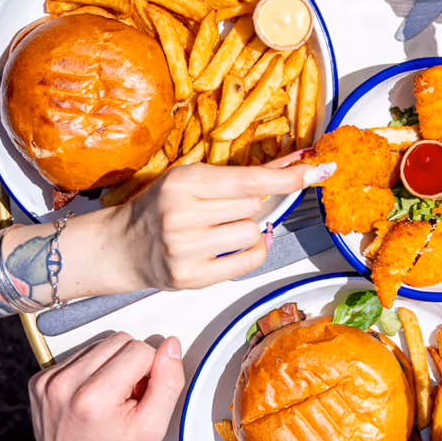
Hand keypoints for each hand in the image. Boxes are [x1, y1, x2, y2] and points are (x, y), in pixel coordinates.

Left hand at [28, 332, 184, 440]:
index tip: (141, 399)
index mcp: (93, 396)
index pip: (140, 349)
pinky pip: (81, 356)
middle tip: (127, 400)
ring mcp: (48, 381)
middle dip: (132, 365)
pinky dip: (93, 371)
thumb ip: (168, 383)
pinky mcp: (40, 380)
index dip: (151, 372)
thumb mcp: (153, 429)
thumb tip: (171, 347)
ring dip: (112, 366)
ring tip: (110, 401)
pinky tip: (93, 399)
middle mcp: (64, 384)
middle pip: (120, 341)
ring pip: (101, 345)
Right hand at [107, 155, 333, 291]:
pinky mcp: (191, 277)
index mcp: (183, 181)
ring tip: (217, 230)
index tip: (319, 169)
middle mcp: (182, 213)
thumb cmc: (162, 207)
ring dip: (247, 230)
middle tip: (220, 209)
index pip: (251, 180)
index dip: (289, 176)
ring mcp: (185, 248)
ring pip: (252, 232)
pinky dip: (251, 252)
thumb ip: (242, 174)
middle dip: (248, 206)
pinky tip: (230, 248)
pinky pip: (249, 261)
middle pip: (254, 206)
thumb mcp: (193, 179)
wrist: (122, 246)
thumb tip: (297, 163)